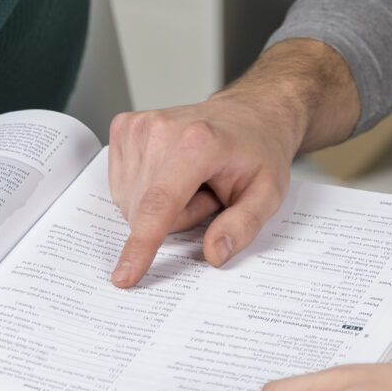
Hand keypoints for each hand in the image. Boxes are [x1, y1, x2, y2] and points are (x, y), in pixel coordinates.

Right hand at [104, 39, 359, 287]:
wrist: (248, 114)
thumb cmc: (258, 151)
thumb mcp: (269, 194)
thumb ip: (243, 227)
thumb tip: (214, 254)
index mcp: (197, 142)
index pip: (159, 205)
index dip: (141, 246)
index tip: (124, 276)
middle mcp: (160, 129)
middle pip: (145, 211)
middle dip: (178, 217)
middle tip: (209, 193)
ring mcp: (138, 125)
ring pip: (130, 203)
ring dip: (161, 204)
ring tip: (193, 180)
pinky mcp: (124, 127)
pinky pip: (122, 187)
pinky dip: (146, 190)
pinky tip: (171, 171)